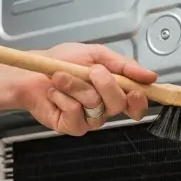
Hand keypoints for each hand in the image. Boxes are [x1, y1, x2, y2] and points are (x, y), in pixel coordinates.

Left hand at [11, 43, 157, 135]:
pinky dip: (64, 99)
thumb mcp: (96, 54)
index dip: (140, 101)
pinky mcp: (72, 126)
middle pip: (118, 104)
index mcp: (113, 91)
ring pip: (95, 106)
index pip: (136, 105)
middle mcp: (104, 108)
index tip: (136, 92)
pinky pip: (77, 114)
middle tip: (90, 71)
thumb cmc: (62, 61)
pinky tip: (55, 94)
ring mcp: (88, 119)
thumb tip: (150, 76)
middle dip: (105, 83)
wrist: (31, 71)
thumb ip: (124, 65)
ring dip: (77, 87)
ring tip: (61, 78)